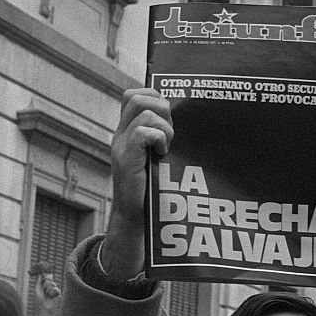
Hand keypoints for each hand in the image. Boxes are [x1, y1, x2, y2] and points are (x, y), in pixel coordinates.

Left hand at [33, 274, 60, 315]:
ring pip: (53, 285)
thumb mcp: (36, 290)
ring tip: (48, 292)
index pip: (43, 280)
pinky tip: (53, 294)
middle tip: (45, 286)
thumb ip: (38, 282)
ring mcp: (51, 293)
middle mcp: (45, 290)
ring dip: (51, 287)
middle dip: (47, 282)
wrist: (44, 312)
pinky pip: (58, 290)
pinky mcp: (56, 297)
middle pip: (48, 281)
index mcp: (40, 288)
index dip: (44, 277)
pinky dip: (56, 290)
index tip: (44, 275)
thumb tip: (39, 275)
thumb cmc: (38, 302)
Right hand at [101, 89, 172, 279]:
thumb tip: (194, 123)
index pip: (133, 95)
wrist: (137, 221)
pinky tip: (163, 154)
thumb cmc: (154, 191)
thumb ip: (165, 141)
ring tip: (168, 146)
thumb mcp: (158, 159)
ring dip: (164, 126)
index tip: (169, 117)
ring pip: (143, 110)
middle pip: (137, 96)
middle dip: (161, 108)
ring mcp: (121, 146)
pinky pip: (143, 131)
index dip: (153, 96)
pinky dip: (159, 138)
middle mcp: (121, 135)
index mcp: (127, 132)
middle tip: (170, 133)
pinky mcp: (126, 159)